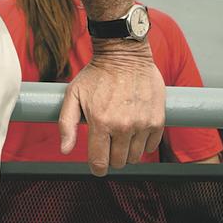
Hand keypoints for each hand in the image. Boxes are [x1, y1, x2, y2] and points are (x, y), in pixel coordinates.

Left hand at [58, 46, 164, 176]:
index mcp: (100, 122)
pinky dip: (143, 143)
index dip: (97, 167)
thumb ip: (66, 124)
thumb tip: (65, 150)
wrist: (124, 54)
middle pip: (118, 162)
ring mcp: (142, 124)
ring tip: (121, 133)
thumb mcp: (73, 94)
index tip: (97, 164)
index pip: (100, 162)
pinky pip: (151, 147)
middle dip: (111, 156)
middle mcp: (123, 126)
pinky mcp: (157, 120)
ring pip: (135, 157)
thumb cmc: (96, 74)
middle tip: (108, 141)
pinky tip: (135, 128)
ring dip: (127, 150)